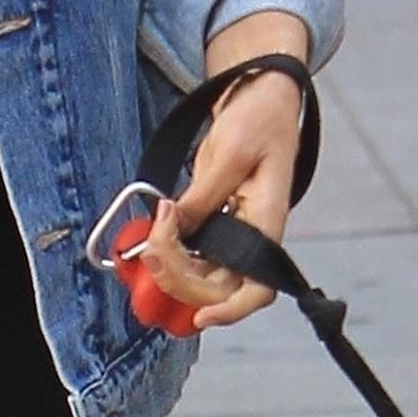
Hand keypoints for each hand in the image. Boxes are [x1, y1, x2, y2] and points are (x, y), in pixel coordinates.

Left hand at [140, 23, 307, 331]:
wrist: (261, 100)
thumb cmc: (256, 121)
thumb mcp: (228, 153)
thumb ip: (202, 197)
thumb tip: (174, 230)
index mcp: (268, 223)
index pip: (258, 287)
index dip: (232, 310)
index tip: (200, 317)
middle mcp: (255, 238)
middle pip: (218, 287)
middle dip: (179, 278)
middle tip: (149, 247)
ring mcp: (236, 234)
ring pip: (201, 275)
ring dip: (170, 267)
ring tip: (149, 236)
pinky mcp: (218, 225)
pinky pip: (193, 255)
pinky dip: (170, 252)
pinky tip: (155, 234)